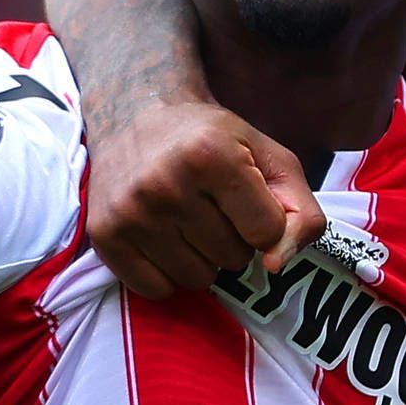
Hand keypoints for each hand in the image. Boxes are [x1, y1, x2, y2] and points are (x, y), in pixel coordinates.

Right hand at [81, 97, 325, 297]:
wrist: (134, 114)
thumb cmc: (211, 138)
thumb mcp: (269, 157)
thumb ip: (300, 211)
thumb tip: (276, 264)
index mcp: (212, 156)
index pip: (266, 233)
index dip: (264, 221)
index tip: (246, 198)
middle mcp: (166, 184)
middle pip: (232, 259)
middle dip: (232, 238)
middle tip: (211, 204)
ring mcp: (131, 212)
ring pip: (197, 279)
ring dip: (202, 258)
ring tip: (188, 219)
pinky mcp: (105, 236)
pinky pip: (157, 290)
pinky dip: (168, 273)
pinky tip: (163, 236)